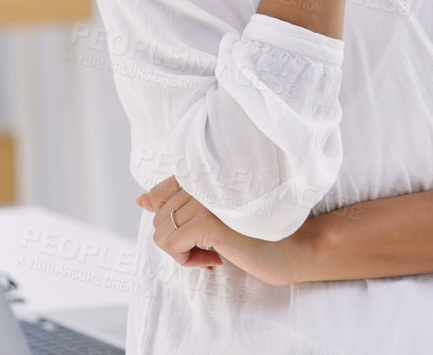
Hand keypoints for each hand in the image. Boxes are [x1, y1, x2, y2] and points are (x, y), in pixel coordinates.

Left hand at [137, 177, 303, 286]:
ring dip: (184, 251)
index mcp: (207, 172)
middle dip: (181, 239)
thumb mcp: (213, 214)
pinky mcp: (208, 222)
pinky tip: (215, 258)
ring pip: (162, 234)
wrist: (292, 248)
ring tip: (215, 250)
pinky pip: (171, 246)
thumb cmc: (255, 230)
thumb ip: (178, 203)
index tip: (202, 230)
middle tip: (214, 244)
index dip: (173, 219)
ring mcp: (207, 199)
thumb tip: (140, 199)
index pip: (160, 193)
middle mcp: (206, 179)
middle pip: (159, 217)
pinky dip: (187, 260)